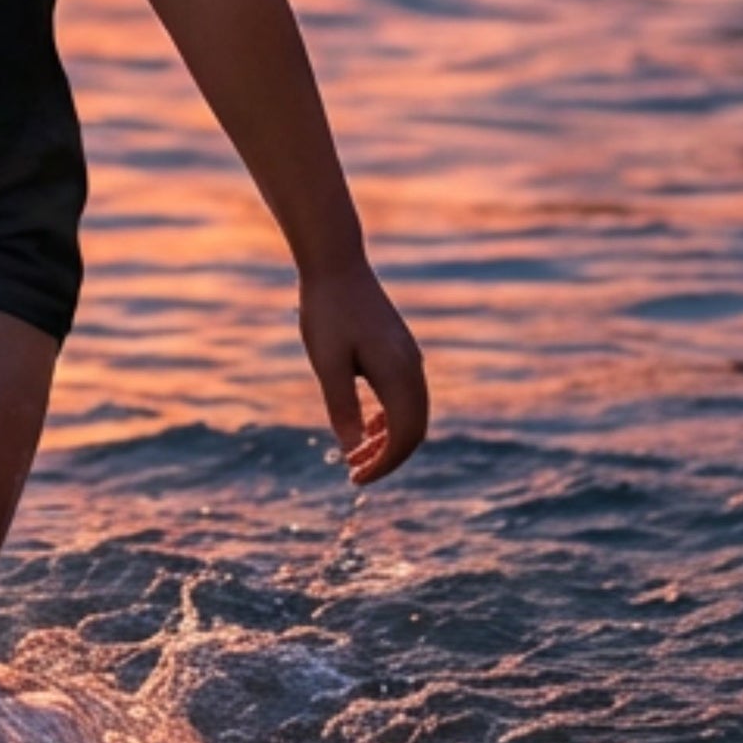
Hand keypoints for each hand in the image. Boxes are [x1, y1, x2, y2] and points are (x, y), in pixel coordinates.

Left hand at [298, 256, 428, 485]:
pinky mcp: (400, 350)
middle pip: (415, 430)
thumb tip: (352, 451)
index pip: (405, 436)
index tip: (356, 479)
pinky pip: (406, 396)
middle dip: (388, 457)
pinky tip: (367, 426)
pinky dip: (390, 418)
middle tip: (354, 473)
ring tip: (356, 454)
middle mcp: (412, 367)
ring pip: (412, 414)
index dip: (384, 465)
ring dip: (389, 439)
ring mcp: (409, 357)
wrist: (335, 264)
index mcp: (399, 373)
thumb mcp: (328, 364)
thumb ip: (342, 408)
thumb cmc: (327, 311)